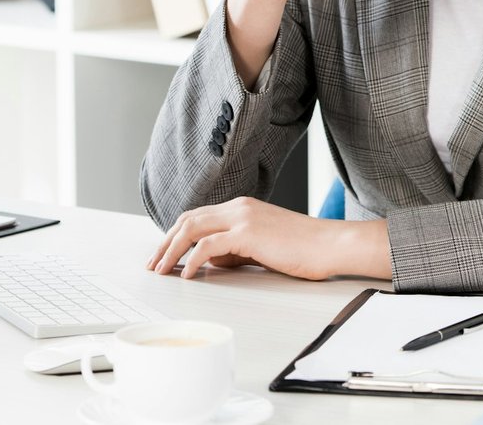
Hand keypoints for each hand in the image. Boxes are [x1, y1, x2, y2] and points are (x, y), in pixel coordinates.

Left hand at [146, 197, 391, 281]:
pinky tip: (187, 275)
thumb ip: (235, 250)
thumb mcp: (262, 247)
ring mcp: (243, 217)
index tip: (163, 255)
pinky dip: (192, 260)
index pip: (198, 216)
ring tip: (161, 270)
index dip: (175, 235)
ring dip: (171, 250)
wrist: (330, 245)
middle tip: (152, 265)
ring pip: (192, 228)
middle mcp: (239, 206)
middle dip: (165, 243)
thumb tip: (210, 261)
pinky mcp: (248, 233)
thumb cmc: (304, 248)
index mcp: (242, 207)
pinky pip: (208, 245)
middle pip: (188, 219)